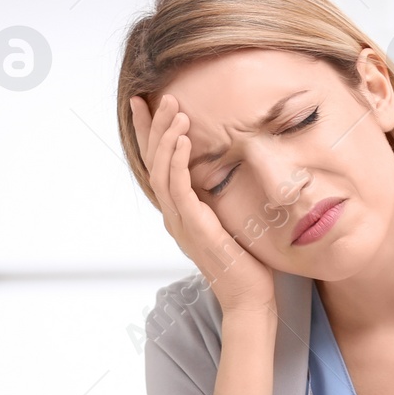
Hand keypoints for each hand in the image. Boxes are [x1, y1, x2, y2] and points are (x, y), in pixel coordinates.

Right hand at [130, 93, 275, 316]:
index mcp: (180, 212)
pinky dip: (179, 163)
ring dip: (167, 138)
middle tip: (152, 96)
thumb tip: (227, 174)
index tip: (144, 104)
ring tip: (175, 110)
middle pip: (152, 163)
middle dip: (151, 127)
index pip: (158, 165)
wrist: (249, 298)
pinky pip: (180, 190)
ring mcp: (182, 223)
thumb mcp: (230, 221)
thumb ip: (220, 200)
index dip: (149, 135)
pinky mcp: (196, 228)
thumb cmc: (246, 263)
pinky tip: (186, 141)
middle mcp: (174, 215)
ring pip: (162, 172)